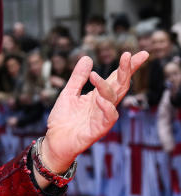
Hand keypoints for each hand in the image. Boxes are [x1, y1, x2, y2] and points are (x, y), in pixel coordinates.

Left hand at [41, 52, 148, 172]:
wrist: (55, 141)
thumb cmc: (63, 119)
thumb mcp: (68, 94)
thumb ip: (78, 77)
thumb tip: (87, 58)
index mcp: (98, 95)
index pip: (116, 78)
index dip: (128, 66)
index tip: (140, 53)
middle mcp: (104, 104)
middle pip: (120, 85)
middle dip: (126, 71)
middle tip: (128, 56)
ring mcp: (103, 116)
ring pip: (113, 99)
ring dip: (106, 86)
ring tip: (95, 76)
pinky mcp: (99, 129)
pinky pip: (108, 118)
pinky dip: (105, 108)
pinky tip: (99, 99)